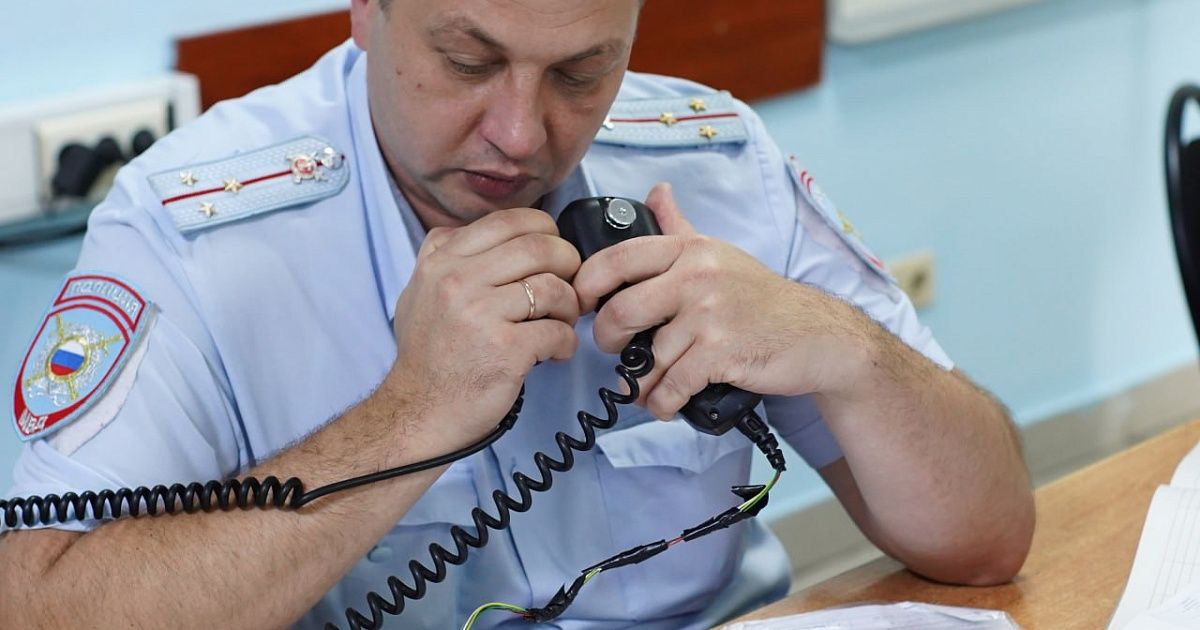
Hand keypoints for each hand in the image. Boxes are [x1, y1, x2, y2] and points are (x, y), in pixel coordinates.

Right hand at [389, 208, 581, 441]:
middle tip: (568, 286)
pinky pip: (557, 331)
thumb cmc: (427, 356)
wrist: (418, 412)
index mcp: (442, 259)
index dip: (545, 231)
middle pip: (539, 246)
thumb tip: (499, 235)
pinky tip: (555, 351)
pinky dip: (566, 342)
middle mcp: (458, 280)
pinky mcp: (504, 350)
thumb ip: (450, 255)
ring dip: (569, 306)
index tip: (552, 252)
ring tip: (560, 322)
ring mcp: (480, 315)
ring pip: (553, 287)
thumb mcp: (420, 290)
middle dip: (568, 264)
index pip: (509, 220)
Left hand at [574, 183, 869, 419]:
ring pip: (647, 356)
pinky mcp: (721, 351)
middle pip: (620, 311)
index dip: (587, 286)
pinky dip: (662, 402)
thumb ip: (680, 227)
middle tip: (616, 351)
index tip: (584, 306)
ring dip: (640, 382)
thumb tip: (657, 192)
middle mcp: (696, 275)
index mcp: (689, 250)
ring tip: (647, 387)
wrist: (817, 336)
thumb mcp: (718, 254)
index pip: (617, 259)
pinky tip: (665, 403)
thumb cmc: (761, 298)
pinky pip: (672, 384)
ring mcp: (709, 314)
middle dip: (607, 340)